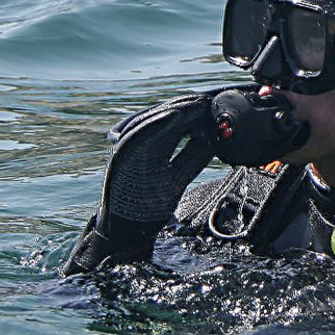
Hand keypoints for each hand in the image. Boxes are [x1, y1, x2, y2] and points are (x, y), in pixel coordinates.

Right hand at [61, 93, 216, 273]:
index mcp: (152, 149)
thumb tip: (214, 136)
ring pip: (151, 123)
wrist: (126, 234)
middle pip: (163, 119)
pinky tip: (172, 116)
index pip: (175, 124)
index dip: (193, 113)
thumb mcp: (178, 178)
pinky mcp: (120, 160)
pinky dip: (154, 125)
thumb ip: (192, 157)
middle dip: (186, 107)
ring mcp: (127, 152)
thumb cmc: (149, 207)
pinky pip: (137, 138)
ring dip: (174, 111)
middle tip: (207, 100)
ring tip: (195, 103)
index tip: (212, 105)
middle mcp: (138, 146)